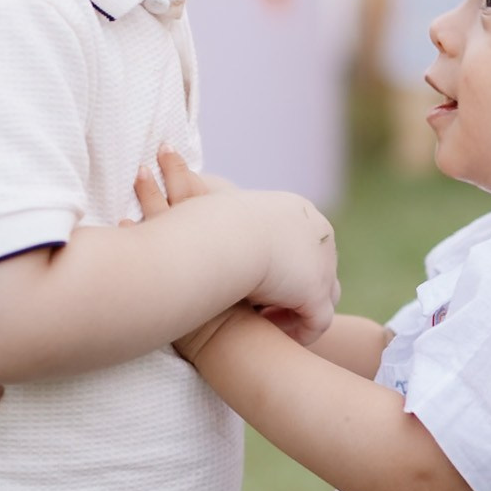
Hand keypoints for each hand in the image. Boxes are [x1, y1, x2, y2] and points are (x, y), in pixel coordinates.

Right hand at [132, 149, 335, 344]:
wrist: (228, 237)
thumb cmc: (208, 219)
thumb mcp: (206, 201)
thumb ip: (195, 191)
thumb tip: (166, 158)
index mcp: (299, 213)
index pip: (305, 241)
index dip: (283, 264)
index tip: (255, 279)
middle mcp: (320, 236)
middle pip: (321, 266)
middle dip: (295, 286)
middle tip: (266, 303)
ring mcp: (323, 265)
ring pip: (324, 294)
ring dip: (297, 309)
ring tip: (268, 318)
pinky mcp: (318, 293)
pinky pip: (318, 320)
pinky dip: (299, 329)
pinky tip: (275, 333)